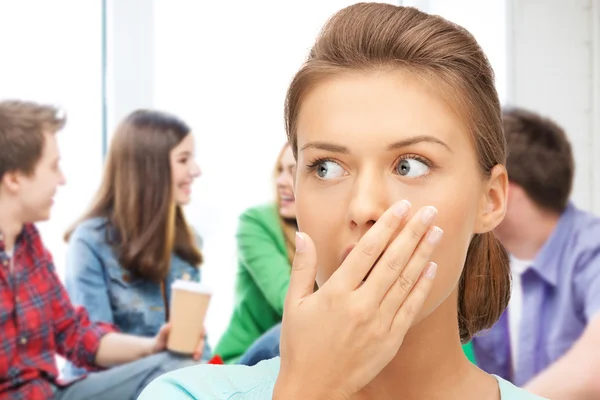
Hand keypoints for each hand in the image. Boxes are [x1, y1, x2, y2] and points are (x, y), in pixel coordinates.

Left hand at [150, 323, 205, 360]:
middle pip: (200, 340)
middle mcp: (189, 338)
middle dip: (201, 345)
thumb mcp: (161, 336)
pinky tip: (196, 361)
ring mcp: (188, 347)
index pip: (198, 329)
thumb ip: (164, 330)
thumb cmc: (158, 342)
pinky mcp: (187, 355)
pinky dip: (197, 358)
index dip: (203, 330)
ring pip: (199, 348)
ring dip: (200, 352)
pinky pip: (195, 356)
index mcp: (186, 331)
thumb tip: (170, 324)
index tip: (201, 334)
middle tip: (197, 352)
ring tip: (195, 357)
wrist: (153, 353)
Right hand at [274, 201, 441, 399]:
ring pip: (406, 281)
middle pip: (393, 261)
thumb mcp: (293, 304)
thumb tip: (303, 235)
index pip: (367, 251)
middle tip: (429, 211)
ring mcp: (378, 324)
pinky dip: (423, 286)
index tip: (402, 208)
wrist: (313, 388)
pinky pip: (411, 307)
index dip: (386, 226)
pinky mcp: (390, 340)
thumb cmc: (300, 344)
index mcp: (336, 293)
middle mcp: (361, 306)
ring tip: (436, 232)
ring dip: (423, 254)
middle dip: (413, 233)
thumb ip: (301, 267)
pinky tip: (432, 267)